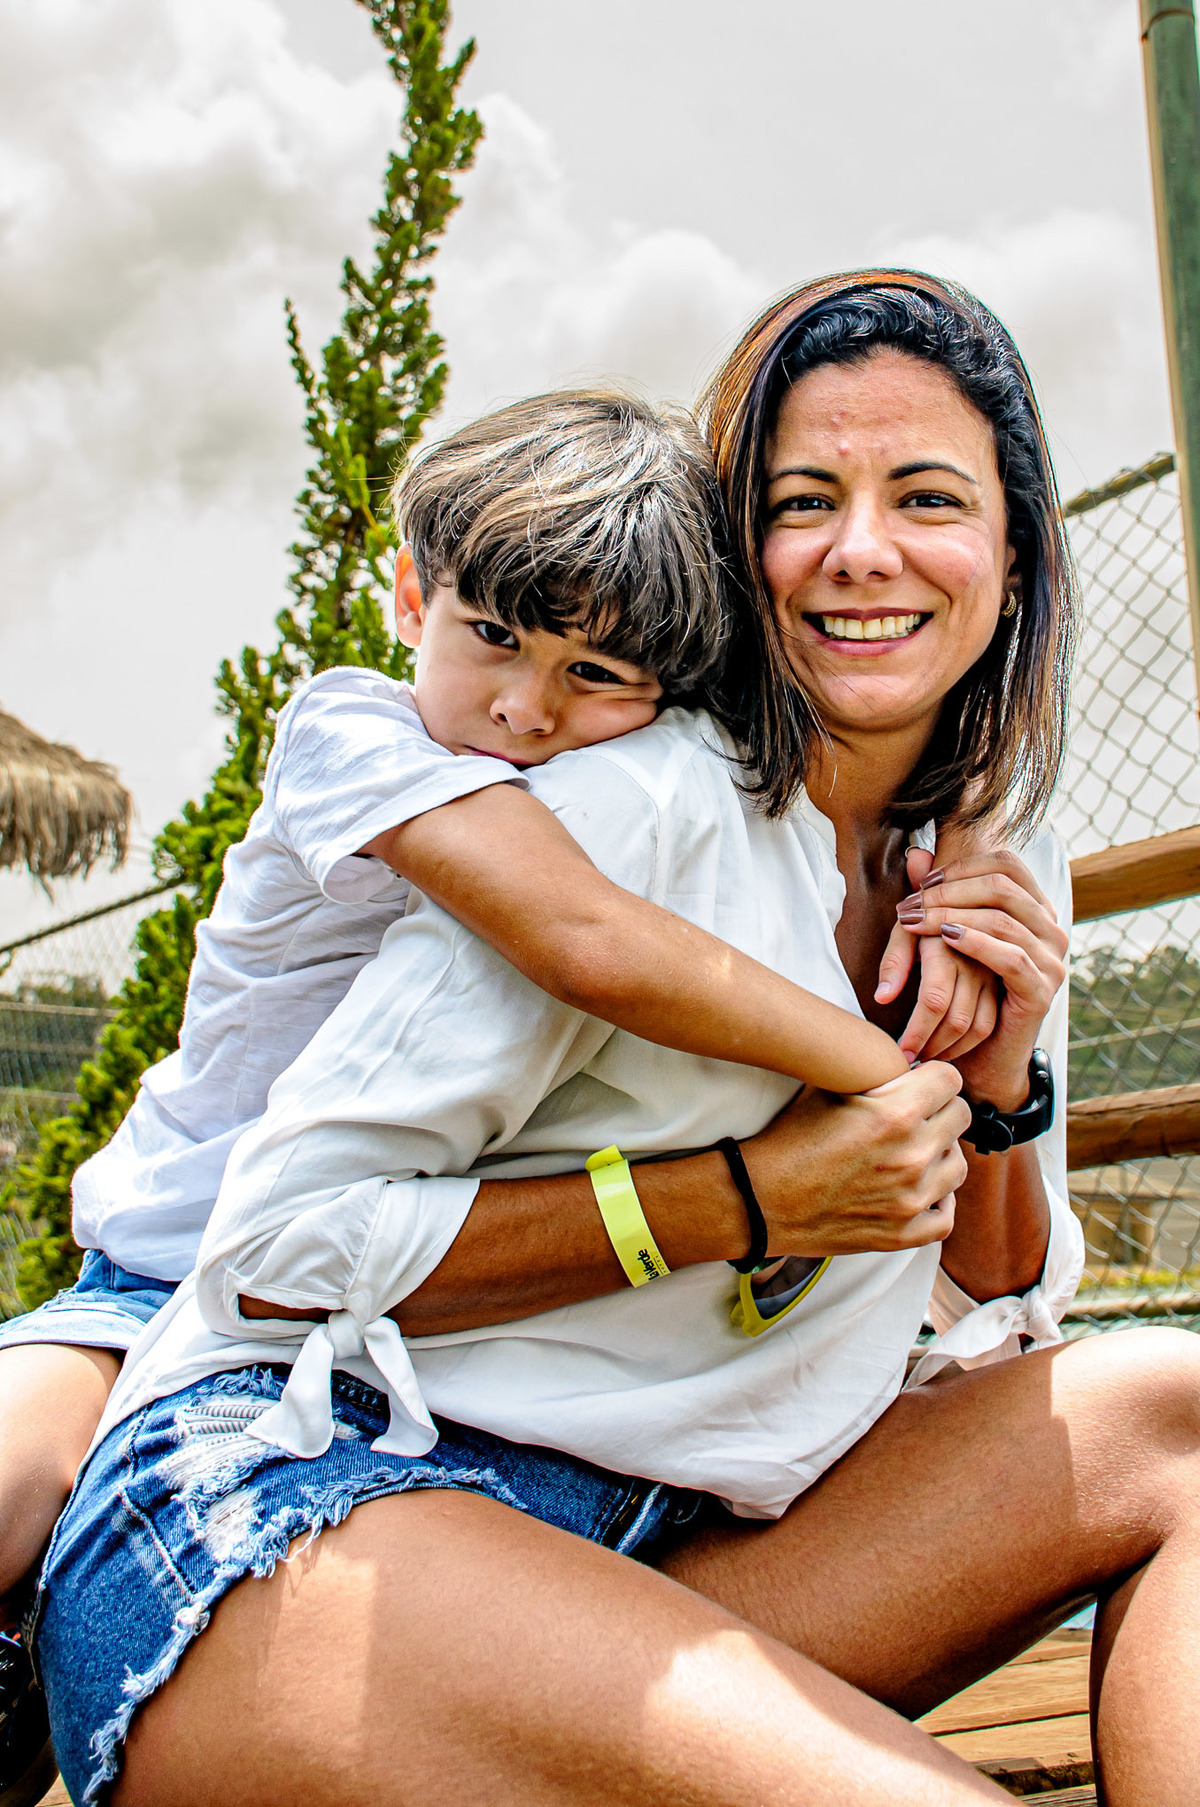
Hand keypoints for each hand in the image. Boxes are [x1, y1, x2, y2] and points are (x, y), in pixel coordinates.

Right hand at [740, 1063, 970, 1256]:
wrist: (760, 1198)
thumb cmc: (789, 1139)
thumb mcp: (827, 1089)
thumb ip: (874, 1075)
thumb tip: (905, 1062)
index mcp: (895, 1114)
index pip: (950, 1080)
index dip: (932, 1077)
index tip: (920, 1083)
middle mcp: (912, 1156)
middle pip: (960, 1117)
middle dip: (939, 1110)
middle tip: (916, 1114)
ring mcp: (910, 1199)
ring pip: (957, 1165)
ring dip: (940, 1154)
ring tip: (913, 1151)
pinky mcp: (902, 1234)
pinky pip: (946, 1216)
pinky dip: (938, 1202)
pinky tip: (918, 1190)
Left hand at [895, 852, 1067, 1110]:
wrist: (981, 1056)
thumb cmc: (962, 992)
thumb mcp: (944, 937)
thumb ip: (934, 897)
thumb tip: (914, 853)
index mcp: (1033, 908)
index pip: (1006, 863)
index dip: (962, 866)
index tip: (922, 883)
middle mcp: (1049, 928)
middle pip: (1002, 886)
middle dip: (949, 890)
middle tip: (910, 904)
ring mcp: (1052, 960)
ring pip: (1004, 918)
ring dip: (952, 914)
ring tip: (914, 921)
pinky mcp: (1042, 991)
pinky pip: (1012, 957)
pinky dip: (976, 943)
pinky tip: (946, 938)